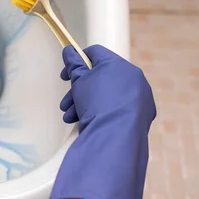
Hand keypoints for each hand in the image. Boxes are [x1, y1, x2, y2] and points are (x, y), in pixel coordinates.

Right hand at [50, 45, 155, 198]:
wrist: (116, 147)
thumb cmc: (102, 110)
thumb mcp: (84, 83)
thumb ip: (76, 66)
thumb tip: (68, 51)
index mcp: (127, 75)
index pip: (98, 56)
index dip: (79, 60)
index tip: (65, 66)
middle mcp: (133, 91)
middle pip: (98, 80)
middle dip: (78, 88)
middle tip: (67, 98)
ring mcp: (132, 112)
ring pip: (98, 101)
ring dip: (80, 104)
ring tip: (70, 115)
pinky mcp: (126, 132)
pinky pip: (102, 117)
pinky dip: (89, 118)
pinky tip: (78, 125)